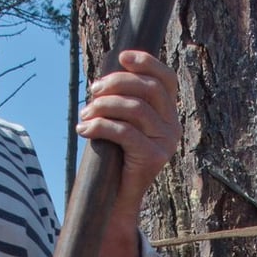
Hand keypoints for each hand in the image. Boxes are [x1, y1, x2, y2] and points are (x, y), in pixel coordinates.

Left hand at [77, 49, 179, 204]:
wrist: (115, 200)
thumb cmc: (113, 157)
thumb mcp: (121, 124)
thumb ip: (121, 101)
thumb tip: (103, 77)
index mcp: (168, 114)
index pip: (166, 79)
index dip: (147, 62)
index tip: (121, 56)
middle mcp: (173, 126)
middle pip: (149, 88)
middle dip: (116, 83)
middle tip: (91, 92)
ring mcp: (166, 143)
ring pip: (135, 108)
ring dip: (103, 106)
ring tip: (84, 114)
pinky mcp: (153, 158)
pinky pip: (125, 132)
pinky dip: (99, 126)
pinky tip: (83, 129)